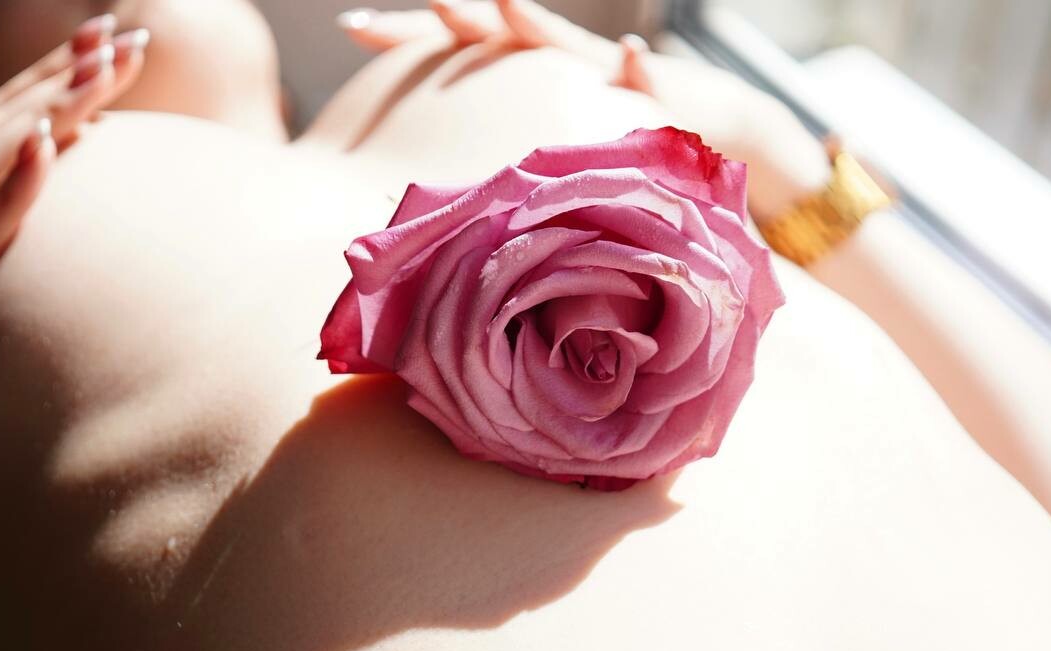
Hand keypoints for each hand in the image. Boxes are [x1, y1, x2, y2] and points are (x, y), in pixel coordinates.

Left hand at [337, 0, 829, 219]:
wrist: (698, 144)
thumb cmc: (600, 173)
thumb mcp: (530, 186)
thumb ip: (484, 194)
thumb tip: (411, 227)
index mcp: (510, 91)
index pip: (450, 56)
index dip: (405, 39)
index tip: (351, 27)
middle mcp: (545, 74)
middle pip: (486, 38)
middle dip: (444, 22)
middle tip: (393, 13)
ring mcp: (594, 79)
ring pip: (556, 45)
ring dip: (528, 23)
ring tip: (502, 2)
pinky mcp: (651, 97)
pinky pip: (641, 83)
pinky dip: (637, 73)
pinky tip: (633, 58)